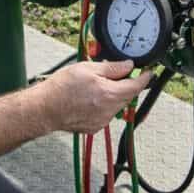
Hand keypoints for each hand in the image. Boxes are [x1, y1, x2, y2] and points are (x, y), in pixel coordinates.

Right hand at [38, 60, 152, 133]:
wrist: (44, 109)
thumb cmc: (61, 88)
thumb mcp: (87, 69)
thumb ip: (112, 68)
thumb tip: (128, 66)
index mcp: (109, 94)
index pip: (136, 86)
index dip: (145, 78)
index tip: (149, 72)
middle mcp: (108, 110)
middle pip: (127, 96)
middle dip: (125, 85)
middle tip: (115, 74)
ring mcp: (102, 121)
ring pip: (116, 105)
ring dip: (112, 95)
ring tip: (93, 87)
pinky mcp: (94, 127)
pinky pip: (106, 114)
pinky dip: (103, 105)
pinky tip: (88, 99)